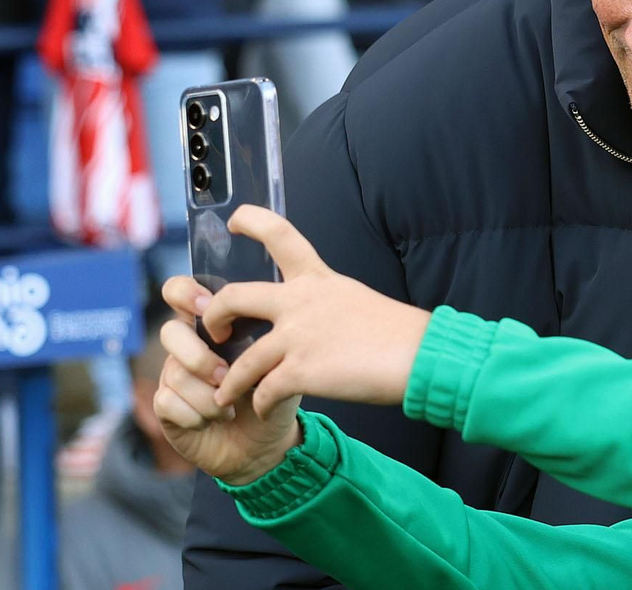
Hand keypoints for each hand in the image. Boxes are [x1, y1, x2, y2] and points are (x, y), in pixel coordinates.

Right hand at [157, 278, 302, 485]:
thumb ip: (269, 334)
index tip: (207, 305)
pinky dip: (197, 414)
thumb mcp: (280, 360)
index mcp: (212, 326)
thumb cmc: (274, 392)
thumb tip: (264, 311)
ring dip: (207, 395)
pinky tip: (216, 420)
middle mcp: (187, 347)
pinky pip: (168, 402)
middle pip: (169, 332)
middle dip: (199, 355)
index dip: (185, 292)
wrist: (267, 442)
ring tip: (230, 407)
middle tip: (224, 374)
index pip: (180, 292)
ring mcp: (174, 376)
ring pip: (175, 372)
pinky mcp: (166, 407)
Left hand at [194, 206, 432, 416]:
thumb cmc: (398, 333)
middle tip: (214, 332)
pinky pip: (263, 391)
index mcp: (317, 279)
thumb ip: (325, 304)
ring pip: (243, 360)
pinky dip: (259, 404)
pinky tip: (262, 410)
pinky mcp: (301, 371)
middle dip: (214, 317)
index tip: (235, 221)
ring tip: (224, 394)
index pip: (280, 235)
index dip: (252, 221)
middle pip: (235, 297)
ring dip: (229, 382)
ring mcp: (298, 336)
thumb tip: (313, 322)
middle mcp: (301, 302)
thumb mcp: (355, 299)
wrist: (418, 356)